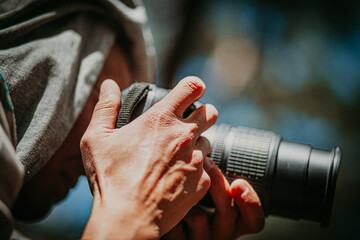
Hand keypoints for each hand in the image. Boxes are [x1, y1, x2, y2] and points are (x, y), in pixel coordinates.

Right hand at [80, 77, 217, 238]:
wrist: (128, 218)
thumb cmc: (110, 178)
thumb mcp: (97, 138)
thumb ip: (105, 107)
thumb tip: (110, 85)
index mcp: (161, 119)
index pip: (192, 87)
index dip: (193, 86)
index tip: (191, 91)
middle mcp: (184, 136)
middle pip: (211, 112)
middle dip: (203, 114)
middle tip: (188, 123)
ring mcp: (196, 159)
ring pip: (208, 142)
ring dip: (196, 145)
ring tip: (176, 157)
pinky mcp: (203, 181)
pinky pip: (207, 169)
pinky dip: (196, 170)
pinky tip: (178, 178)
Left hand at [164, 158, 264, 239]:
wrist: (161, 222)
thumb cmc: (190, 203)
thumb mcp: (212, 195)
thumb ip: (220, 182)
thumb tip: (215, 153)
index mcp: (234, 223)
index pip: (254, 221)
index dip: (250, 203)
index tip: (239, 183)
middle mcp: (221, 236)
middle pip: (227, 214)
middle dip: (216, 183)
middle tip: (206, 161)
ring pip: (198, 218)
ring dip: (187, 196)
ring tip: (179, 182)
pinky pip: (174, 225)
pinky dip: (169, 207)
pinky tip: (164, 200)